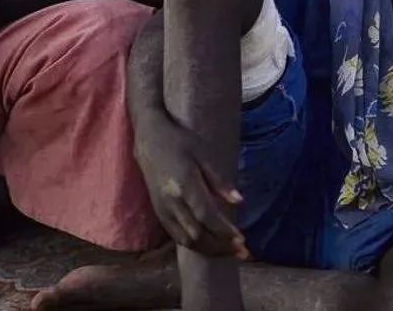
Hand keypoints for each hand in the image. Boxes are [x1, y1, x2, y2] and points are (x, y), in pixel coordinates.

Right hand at [135, 116, 246, 258]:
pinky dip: (196, 245)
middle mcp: (171, 202)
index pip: (206, 215)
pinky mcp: (159, 214)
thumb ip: (220, 180)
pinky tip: (211, 245)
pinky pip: (177, 237)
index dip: (224, 231)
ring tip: (230, 252)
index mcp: (184, 184)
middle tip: (242, 251)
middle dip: (221, 246)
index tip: (242, 239)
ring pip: (186, 240)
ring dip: (210, 250)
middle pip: (197, 234)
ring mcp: (163, 210)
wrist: (149, 140)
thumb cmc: (181, 142)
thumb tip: (239, 201)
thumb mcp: (204, 153)